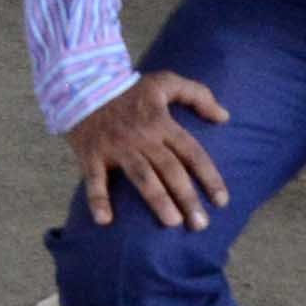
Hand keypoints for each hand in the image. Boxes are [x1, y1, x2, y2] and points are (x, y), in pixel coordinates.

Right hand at [63, 71, 232, 230]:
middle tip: (201, 224)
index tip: (222, 201)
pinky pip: (95, 179)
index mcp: (161, 122)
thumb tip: (224, 116)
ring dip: (158, 201)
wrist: (81, 84)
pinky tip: (104, 221)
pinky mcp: (92, 154)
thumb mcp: (165, 81)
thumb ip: (198, 94)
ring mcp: (116, 147)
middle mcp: (142, 137)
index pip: (192, 153)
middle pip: (170, 170)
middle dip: (187, 198)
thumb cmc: (128, 89)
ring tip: (172, 223)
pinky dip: (97, 200)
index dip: (209, 177)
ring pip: (142, 177)